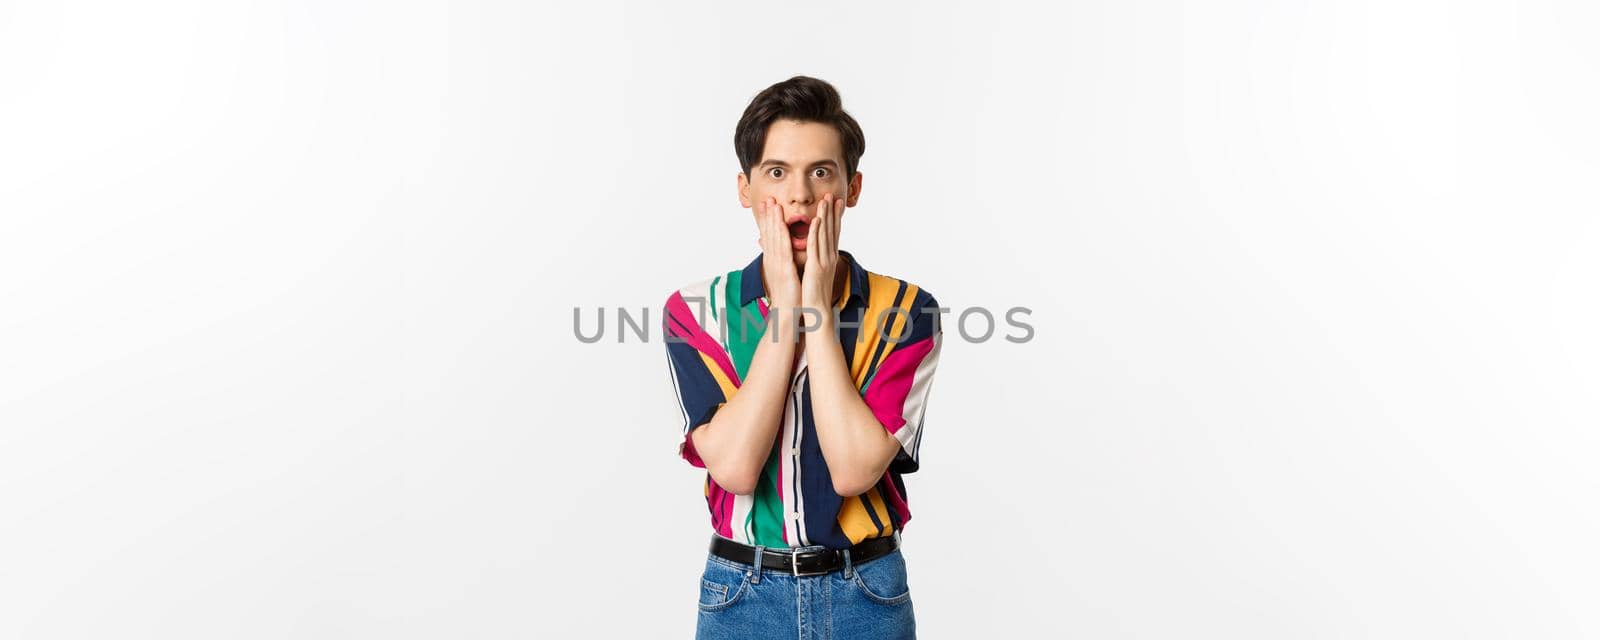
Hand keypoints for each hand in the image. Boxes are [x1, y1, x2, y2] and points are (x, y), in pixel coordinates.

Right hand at [755, 196, 800, 309]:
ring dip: (773, 220)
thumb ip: (781, 263)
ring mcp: (777, 265)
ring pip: (774, 238)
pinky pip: (784, 250)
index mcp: (773, 261)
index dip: (767, 221)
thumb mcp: (782, 276)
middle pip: (769, 234)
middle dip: (768, 216)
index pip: (769, 237)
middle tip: (767, 199)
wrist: (786, 314)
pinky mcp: (784, 271)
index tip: (766, 206)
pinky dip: (783, 235)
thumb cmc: (787, 297)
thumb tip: (781, 255)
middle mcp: (772, 261)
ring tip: (773, 204)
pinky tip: (784, 224)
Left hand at [801, 193, 844, 319]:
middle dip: (832, 212)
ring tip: (825, 200)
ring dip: (825, 216)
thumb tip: (817, 254)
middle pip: (831, 230)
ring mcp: (824, 262)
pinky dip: (816, 232)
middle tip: (832, 194)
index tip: (836, 203)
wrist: (817, 312)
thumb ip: (817, 261)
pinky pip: (816, 247)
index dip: (835, 217)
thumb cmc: (815, 295)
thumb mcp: (817, 274)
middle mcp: (829, 258)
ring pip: (825, 234)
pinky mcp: (816, 268)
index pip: (833, 233)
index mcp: (829, 258)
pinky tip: (816, 220)